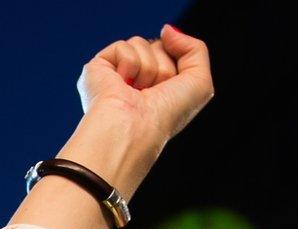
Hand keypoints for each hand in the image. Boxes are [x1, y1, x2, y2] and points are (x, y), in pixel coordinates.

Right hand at [77, 24, 213, 145]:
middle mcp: (136, 80)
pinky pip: (124, 46)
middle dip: (163, 68)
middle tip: (151, 93)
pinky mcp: (97, 68)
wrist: (133, 128)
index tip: (167, 95)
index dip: (176, 70)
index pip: (172, 54)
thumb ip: (196, 49)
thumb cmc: (165, 116)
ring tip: (136, 92)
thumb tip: (166, 31)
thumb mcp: (200, 83)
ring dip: (147, 69)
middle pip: (159, 46)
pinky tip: (121, 86)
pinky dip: (129, 65)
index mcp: (157, 87)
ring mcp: (116, 73)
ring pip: (142, 43)